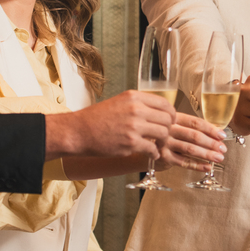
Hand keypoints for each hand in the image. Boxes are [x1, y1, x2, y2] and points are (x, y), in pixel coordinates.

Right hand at [46, 91, 173, 160]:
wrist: (79, 132)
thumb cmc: (96, 118)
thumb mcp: (118, 102)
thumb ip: (138, 104)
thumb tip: (156, 111)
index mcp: (134, 97)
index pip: (164, 103)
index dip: (170, 113)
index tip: (169, 121)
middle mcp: (136, 109)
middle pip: (167, 118)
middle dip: (168, 128)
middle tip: (163, 135)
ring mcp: (134, 126)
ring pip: (163, 133)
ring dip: (163, 142)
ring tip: (157, 145)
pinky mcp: (131, 143)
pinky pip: (153, 149)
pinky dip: (154, 153)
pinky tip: (150, 154)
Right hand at [156, 114, 225, 171]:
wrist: (144, 146)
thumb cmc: (165, 135)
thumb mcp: (175, 126)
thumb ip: (191, 127)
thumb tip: (217, 134)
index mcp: (174, 118)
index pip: (195, 122)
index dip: (210, 129)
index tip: (222, 135)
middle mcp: (169, 129)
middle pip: (194, 136)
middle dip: (211, 143)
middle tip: (223, 149)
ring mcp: (165, 144)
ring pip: (190, 149)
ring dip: (207, 154)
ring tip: (218, 158)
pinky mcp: (163, 157)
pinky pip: (184, 162)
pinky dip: (197, 165)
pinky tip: (207, 167)